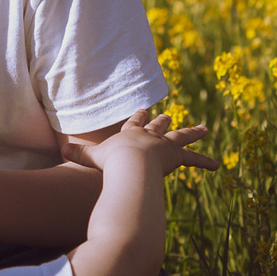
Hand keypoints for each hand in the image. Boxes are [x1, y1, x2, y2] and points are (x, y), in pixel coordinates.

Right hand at [64, 108, 218, 178]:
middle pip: (158, 126)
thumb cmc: (110, 162)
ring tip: (204, 129)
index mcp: (130, 135)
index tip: (143, 109)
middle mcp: (149, 136)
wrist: (129, 165)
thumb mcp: (91, 158)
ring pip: (181, 137)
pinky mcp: (175, 157)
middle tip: (167, 114)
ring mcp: (164, 145)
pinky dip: (205, 162)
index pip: (135, 123)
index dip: (138, 117)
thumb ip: (78, 155)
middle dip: (162, 120)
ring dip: (193, 132)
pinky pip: (194, 160)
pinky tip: (217, 166)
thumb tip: (60, 152)